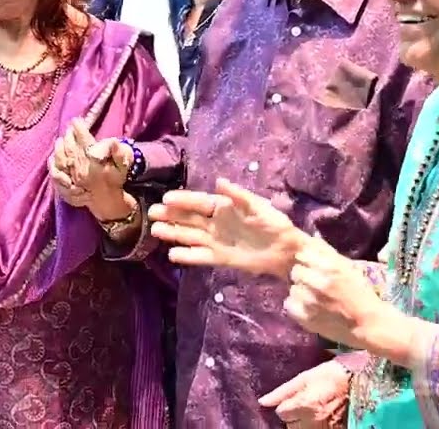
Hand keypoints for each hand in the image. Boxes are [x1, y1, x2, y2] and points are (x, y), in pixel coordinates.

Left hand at [49, 118, 133, 219]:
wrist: (107, 202)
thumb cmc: (115, 179)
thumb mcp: (123, 164)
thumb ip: (118, 151)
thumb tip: (111, 141)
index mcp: (94, 161)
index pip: (84, 140)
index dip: (79, 128)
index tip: (77, 121)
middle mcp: (80, 168)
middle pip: (70, 147)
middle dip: (69, 135)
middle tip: (70, 129)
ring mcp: (70, 178)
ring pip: (61, 157)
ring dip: (60, 146)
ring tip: (61, 139)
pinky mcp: (64, 186)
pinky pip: (55, 172)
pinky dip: (53, 163)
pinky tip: (53, 157)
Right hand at [148, 177, 303, 277]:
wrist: (286, 251)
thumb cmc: (274, 224)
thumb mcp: (259, 207)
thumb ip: (239, 196)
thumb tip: (219, 182)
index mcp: (223, 207)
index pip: (199, 202)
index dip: (183, 200)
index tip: (166, 198)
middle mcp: (215, 223)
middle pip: (188, 218)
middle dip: (170, 215)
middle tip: (152, 213)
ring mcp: (216, 240)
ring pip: (189, 235)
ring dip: (173, 233)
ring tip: (156, 231)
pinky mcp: (220, 258)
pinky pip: (200, 256)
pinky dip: (187, 256)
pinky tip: (173, 255)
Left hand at [259, 360, 350, 427]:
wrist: (361, 380)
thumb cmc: (331, 374)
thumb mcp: (305, 377)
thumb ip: (283, 392)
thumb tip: (263, 402)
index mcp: (304, 405)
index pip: (281, 413)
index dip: (286, 405)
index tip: (293, 398)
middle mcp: (313, 421)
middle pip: (291, 426)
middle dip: (294, 416)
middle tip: (304, 403)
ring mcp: (326, 428)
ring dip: (305, 422)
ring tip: (313, 408)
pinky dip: (317, 425)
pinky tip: (322, 414)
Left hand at [285, 238, 394, 349]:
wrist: (369, 324)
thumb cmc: (361, 294)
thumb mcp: (349, 268)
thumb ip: (328, 253)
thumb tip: (311, 239)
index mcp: (331, 268)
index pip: (303, 255)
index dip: (308, 262)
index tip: (314, 268)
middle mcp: (318, 283)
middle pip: (296, 272)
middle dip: (303, 277)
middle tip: (314, 285)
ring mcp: (310, 301)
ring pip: (293, 289)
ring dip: (301, 292)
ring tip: (313, 298)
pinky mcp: (305, 318)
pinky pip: (289, 305)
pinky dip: (297, 306)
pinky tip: (309, 308)